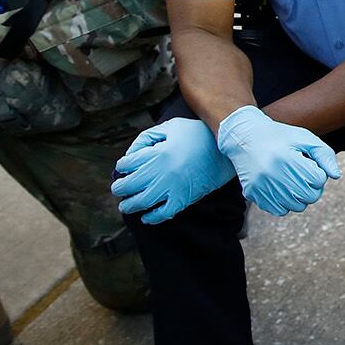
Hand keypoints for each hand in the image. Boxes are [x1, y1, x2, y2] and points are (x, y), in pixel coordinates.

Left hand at [112, 118, 236, 223]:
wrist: (226, 148)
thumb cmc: (197, 134)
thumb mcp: (171, 127)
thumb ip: (148, 137)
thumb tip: (132, 154)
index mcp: (155, 153)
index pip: (126, 164)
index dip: (123, 166)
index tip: (124, 168)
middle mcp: (159, 172)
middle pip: (128, 185)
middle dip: (120, 188)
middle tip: (118, 189)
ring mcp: (171, 187)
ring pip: (141, 202)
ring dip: (129, 206)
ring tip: (126, 207)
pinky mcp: (183, 198)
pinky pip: (163, 213)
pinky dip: (152, 218)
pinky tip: (146, 217)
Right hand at [216, 105, 340, 216]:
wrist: (245, 137)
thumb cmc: (281, 137)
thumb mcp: (305, 138)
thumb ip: (325, 155)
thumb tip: (336, 176)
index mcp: (287, 159)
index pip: (318, 180)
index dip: (318, 172)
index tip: (309, 164)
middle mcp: (272, 175)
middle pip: (310, 196)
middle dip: (313, 186)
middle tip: (304, 174)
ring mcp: (261, 187)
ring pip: (297, 206)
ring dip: (300, 195)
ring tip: (293, 179)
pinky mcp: (253, 195)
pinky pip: (280, 211)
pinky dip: (286, 202)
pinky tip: (282, 186)